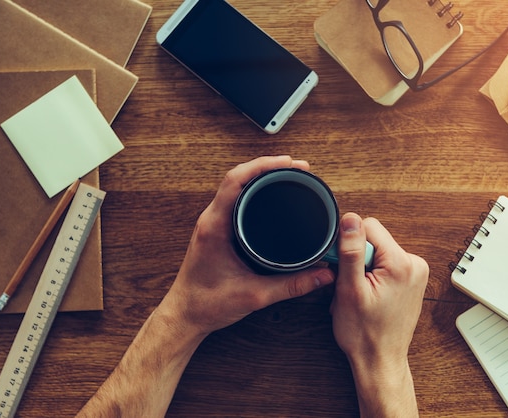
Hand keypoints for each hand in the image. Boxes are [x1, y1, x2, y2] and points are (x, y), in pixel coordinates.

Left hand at [163, 156, 335, 338]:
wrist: (185, 315)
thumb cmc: (207, 304)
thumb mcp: (255, 295)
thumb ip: (291, 286)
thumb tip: (322, 276)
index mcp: (215, 227)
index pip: (235, 181)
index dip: (262, 166)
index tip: (289, 163)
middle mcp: (211, 220)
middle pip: (238, 177)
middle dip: (269, 167)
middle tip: (299, 168)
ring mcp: (212, 223)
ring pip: (236, 187)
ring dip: (260, 177)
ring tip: (288, 174)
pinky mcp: (216, 230)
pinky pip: (235, 200)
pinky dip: (254, 191)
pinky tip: (270, 194)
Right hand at [330, 213, 428, 416]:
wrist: (379, 361)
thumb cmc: (365, 334)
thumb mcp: (350, 289)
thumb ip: (351, 251)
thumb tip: (350, 219)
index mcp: (402, 263)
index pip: (369, 227)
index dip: (350, 245)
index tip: (345, 268)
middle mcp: (415, 264)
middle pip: (374, 240)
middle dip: (357, 260)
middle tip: (352, 286)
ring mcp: (415, 273)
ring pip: (378, 252)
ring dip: (363, 269)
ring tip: (360, 294)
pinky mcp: (411, 280)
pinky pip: (385, 264)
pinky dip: (372, 276)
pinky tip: (368, 295)